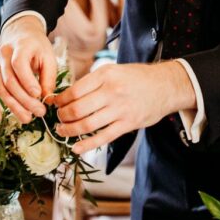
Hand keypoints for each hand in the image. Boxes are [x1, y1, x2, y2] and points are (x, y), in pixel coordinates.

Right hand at [0, 15, 54, 124]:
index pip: (19, 65)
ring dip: (13, 106)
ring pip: (0, 89)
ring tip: (27, 119)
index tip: (39, 95)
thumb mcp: (48, 57)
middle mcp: (3, 55)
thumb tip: (47, 100)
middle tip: (40, 112)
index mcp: (19, 47)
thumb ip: (49, 78)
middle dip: (24, 100)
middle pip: (9, 81)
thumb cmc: (37, 47)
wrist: (21, 35)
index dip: (28, 82)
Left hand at [53, 61, 195, 154]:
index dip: (60, 100)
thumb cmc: (136, 77)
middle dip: (62, 116)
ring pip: (87, 125)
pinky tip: (76, 149)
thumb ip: (93, 82)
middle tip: (58, 119)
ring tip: (62, 131)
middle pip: (77, 109)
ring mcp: (120, 109)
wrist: (165, 86)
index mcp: (105, 75)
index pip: (74, 91)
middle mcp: (112, 91)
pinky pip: (103, 138)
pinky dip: (87, 146)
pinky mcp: (128, 124)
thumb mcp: (113, 70)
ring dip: (70, 131)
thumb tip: (67, 95)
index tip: (53, 104)